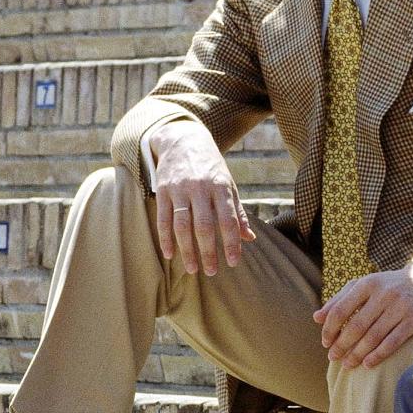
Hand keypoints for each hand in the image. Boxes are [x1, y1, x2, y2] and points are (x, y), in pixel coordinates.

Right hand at [151, 121, 255, 275]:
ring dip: (187, 250)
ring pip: (182, 225)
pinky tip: (170, 254)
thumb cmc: (211, 168)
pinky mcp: (163, 191)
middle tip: (212, 272)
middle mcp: (201, 189)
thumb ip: (238, 212)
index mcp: (221, 188)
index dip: (231, 242)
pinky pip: (163, 219)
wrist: (184, 140)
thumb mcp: (229, 185)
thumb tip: (249, 238)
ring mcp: (180, 189)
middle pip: (204, 226)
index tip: (233, 262)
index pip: (228, 220)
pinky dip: (166, 239)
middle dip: (208, 251)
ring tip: (192, 269)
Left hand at [313, 266, 412, 369]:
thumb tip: (316, 318)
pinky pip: (393, 342)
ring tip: (347, 364)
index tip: (325, 342)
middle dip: (342, 345)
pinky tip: (367, 363)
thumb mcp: (364, 285)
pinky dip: (378, 355)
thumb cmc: (387, 286)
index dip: (330, 328)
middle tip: (333, 357)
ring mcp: (400, 307)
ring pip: (373, 336)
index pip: (341, 309)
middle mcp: (383, 294)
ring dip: (357, 353)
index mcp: (367, 284)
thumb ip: (339, 300)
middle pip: (356, 326)